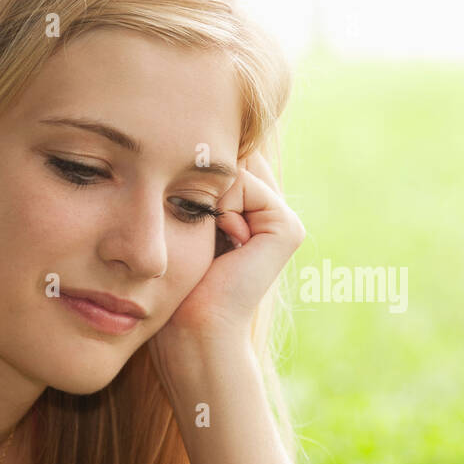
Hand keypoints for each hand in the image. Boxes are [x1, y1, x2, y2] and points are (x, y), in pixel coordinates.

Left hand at [150, 149, 304, 356]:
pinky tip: (225, 240)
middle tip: (200, 232)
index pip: (218, 163)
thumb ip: (194, 183)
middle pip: (227, 162)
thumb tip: (191, 135)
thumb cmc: (175, 286)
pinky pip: (246, 183)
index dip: (193, 174)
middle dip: (203, 182)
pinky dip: (224, 207)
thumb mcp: (180, 224)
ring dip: (209, 197)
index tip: (182, 216)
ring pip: (233, 170)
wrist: (193, 329)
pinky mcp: (287, 227)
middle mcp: (267, 214)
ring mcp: (282, 220)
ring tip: (213, 241)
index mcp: (246, 214)